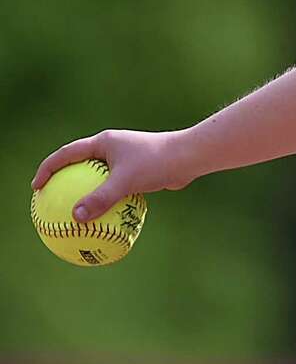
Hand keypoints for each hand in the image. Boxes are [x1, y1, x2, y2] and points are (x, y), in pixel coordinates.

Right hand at [31, 129, 197, 221]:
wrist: (190, 157)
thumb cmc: (157, 163)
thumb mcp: (126, 181)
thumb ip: (101, 199)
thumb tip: (76, 218)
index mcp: (103, 143)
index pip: (66, 154)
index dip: (48, 170)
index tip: (37, 187)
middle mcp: (112, 149)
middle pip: (79, 165)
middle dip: (63, 182)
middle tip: (50, 201)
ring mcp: (125, 160)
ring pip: (99, 179)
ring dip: (87, 194)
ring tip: (75, 214)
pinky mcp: (138, 172)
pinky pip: (117, 188)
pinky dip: (109, 201)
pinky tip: (106, 220)